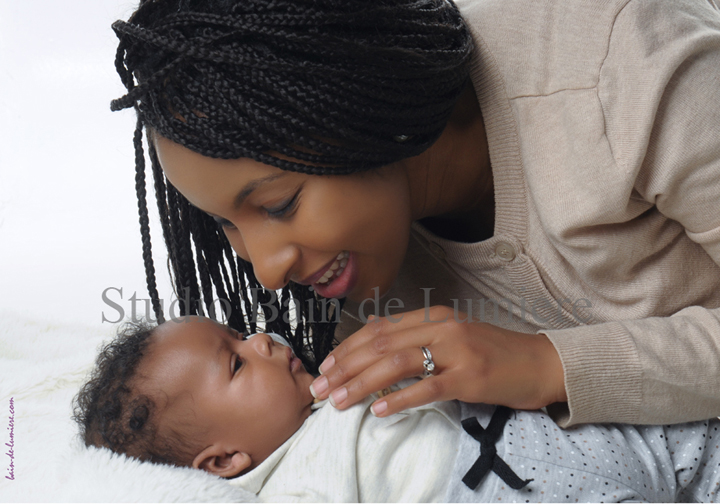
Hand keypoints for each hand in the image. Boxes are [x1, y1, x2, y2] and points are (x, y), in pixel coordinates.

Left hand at [309, 305, 566, 416]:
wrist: (540, 363)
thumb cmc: (493, 353)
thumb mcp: (452, 335)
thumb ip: (416, 336)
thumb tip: (374, 339)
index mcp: (433, 317)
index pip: (378, 329)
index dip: (347, 348)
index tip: (326, 368)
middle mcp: (441, 328)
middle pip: (380, 345)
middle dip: (345, 367)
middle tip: (321, 389)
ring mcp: (456, 351)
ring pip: (396, 364)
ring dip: (362, 384)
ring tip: (340, 401)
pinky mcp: (470, 377)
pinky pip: (427, 387)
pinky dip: (398, 400)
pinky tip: (378, 411)